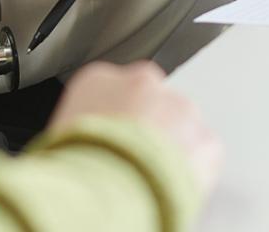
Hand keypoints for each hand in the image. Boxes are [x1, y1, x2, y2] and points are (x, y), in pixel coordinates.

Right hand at [48, 61, 221, 194]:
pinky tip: (171, 185)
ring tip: (152, 177)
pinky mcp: (205, 136)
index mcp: (97, 79)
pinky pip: (204, 150)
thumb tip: (92, 138)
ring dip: (172, 146)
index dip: (115, 117)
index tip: (114, 137)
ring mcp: (177, 107)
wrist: (105, 190)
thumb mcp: (62, 135)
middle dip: (147, 127)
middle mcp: (140, 84)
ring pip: (181, 123)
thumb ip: (86, 124)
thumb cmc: (76, 168)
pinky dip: (195, 169)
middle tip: (134, 159)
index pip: (112, 88)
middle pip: (151, 100)